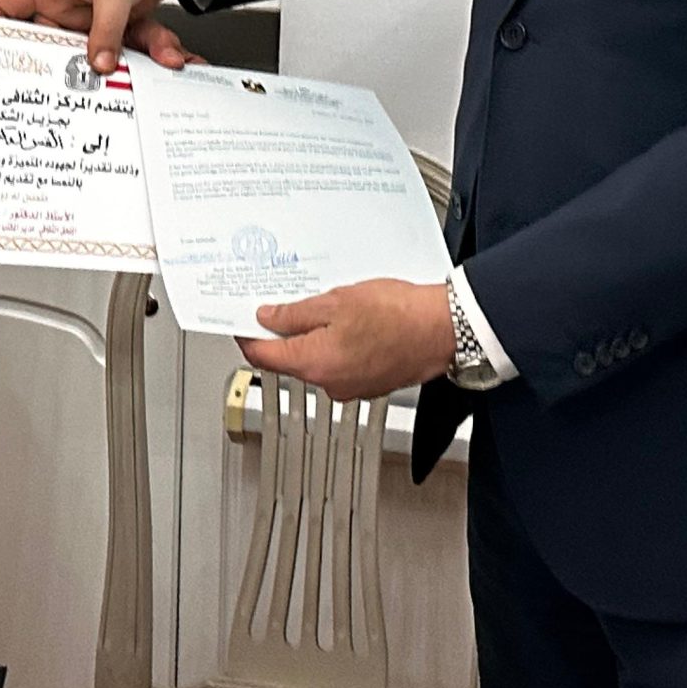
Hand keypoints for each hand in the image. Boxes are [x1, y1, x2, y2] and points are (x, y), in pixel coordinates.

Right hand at [0, 0, 196, 73]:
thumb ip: (106, 31)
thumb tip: (99, 63)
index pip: (8, 9)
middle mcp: (69, 4)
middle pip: (57, 45)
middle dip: (75, 65)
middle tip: (84, 81)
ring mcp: (94, 17)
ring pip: (99, 51)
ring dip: (128, 59)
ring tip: (146, 60)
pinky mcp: (119, 24)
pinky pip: (127, 47)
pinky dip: (149, 50)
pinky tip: (166, 53)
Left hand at [239, 280, 454, 402]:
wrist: (444, 329)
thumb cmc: (399, 316)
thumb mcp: (336, 301)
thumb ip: (295, 313)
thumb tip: (268, 317)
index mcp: (314, 364)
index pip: (262, 356)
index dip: (247, 335)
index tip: (242, 320)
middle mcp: (329, 383)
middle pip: (288, 360)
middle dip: (281, 332)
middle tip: (281, 303)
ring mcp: (351, 386)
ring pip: (315, 361)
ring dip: (311, 337)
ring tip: (323, 306)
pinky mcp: (369, 382)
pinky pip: (339, 363)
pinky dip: (335, 344)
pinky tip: (348, 321)